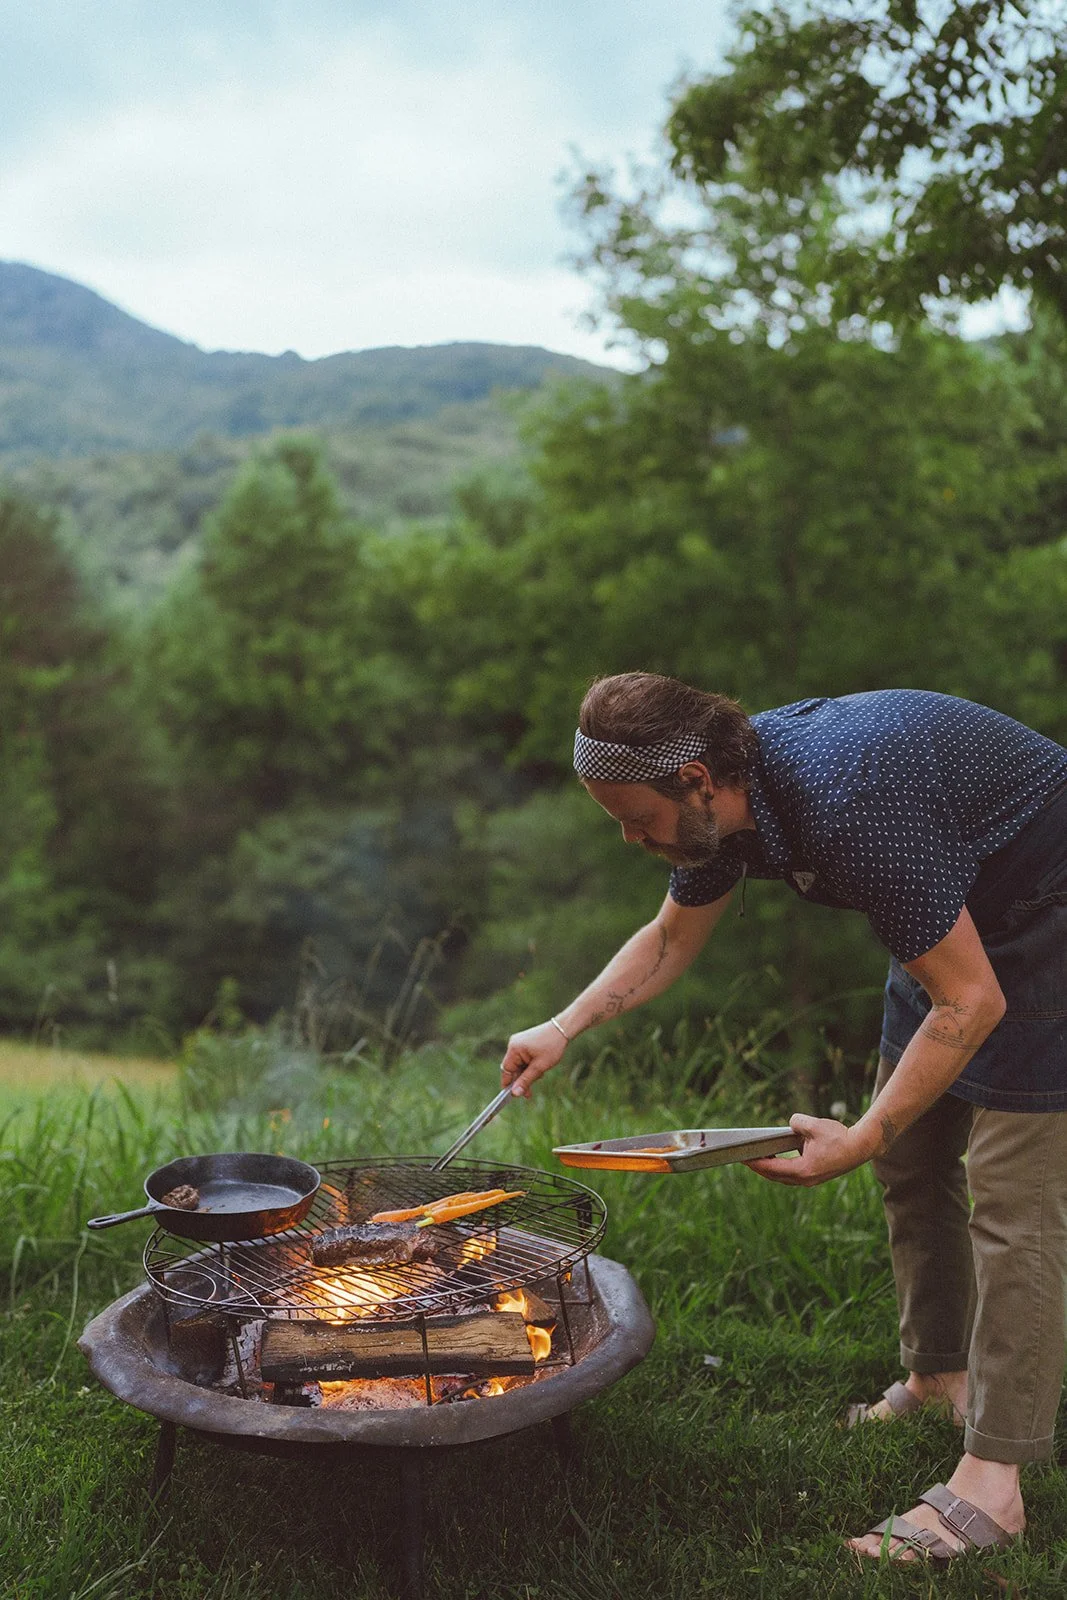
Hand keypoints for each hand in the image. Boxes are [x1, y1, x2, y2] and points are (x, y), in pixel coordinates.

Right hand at [500, 1021, 568, 1098]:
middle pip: (512, 1068)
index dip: (508, 1083)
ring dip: (527, 1073)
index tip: (512, 1096)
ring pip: (519, 1064)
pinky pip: (523, 1058)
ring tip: (540, 1076)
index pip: (506, 1069)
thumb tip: (514, 1094)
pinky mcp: (524, 1042)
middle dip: (521, 1080)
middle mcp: (513, 1044)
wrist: (562, 1029)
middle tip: (529, 1094)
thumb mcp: (539, 1067)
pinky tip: (539, 1069)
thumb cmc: (552, 1046)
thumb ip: (525, 1080)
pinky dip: (529, 1066)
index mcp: (514, 1049)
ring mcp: (519, 1042)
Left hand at [745, 1113, 871, 1186]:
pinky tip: (776, 1156)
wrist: (862, 1146)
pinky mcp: (816, 1176)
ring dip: (771, 1168)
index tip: (742, 1158)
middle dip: (759, 1167)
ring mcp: (811, 1180)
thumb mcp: (814, 1125)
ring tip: (757, 1157)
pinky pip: (793, 1174)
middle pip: (775, 1176)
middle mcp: (805, 1179)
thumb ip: (796, 1123)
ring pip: (784, 1177)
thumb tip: (790, 1124)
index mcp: (803, 1170)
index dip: (755, 1163)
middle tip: (744, 1157)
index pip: (772, 1169)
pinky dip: (782, 1167)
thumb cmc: (839, 1136)